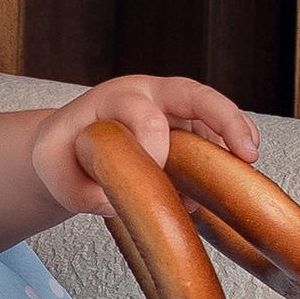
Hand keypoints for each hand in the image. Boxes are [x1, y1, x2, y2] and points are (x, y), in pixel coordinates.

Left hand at [28, 74, 258, 229]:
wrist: (68, 149)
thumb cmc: (61, 154)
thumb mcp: (50, 170)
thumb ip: (78, 191)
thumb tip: (120, 205)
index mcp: (115, 97)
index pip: (143, 113)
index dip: (153, 144)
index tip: (153, 173)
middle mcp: (150, 95)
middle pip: (195, 93)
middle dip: (225, 119)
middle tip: (247, 152)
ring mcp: (172, 110)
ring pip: (213, 114)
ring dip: (236, 137)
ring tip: (248, 169)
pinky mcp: (187, 129)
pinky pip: (215, 136)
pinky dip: (228, 156)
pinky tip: (232, 182)